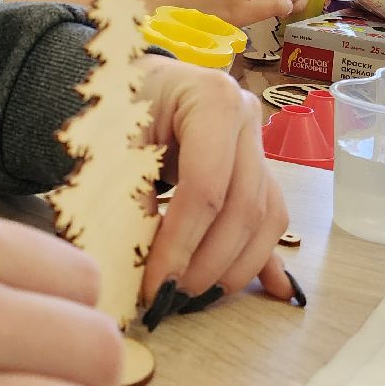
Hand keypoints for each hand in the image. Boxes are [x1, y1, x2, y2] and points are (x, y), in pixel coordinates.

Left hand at [137, 56, 295, 313]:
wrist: (135, 86)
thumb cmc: (118, 106)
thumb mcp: (111, 142)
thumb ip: (126, 197)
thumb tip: (136, 267)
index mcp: (212, 98)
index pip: (206, 185)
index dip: (182, 243)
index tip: (155, 286)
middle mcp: (247, 117)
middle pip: (243, 206)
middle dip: (209, 263)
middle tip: (173, 299)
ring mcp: (259, 144)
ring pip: (265, 219)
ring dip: (234, 268)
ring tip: (194, 299)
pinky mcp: (260, 170)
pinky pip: (270, 220)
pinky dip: (261, 257)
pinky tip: (272, 291)